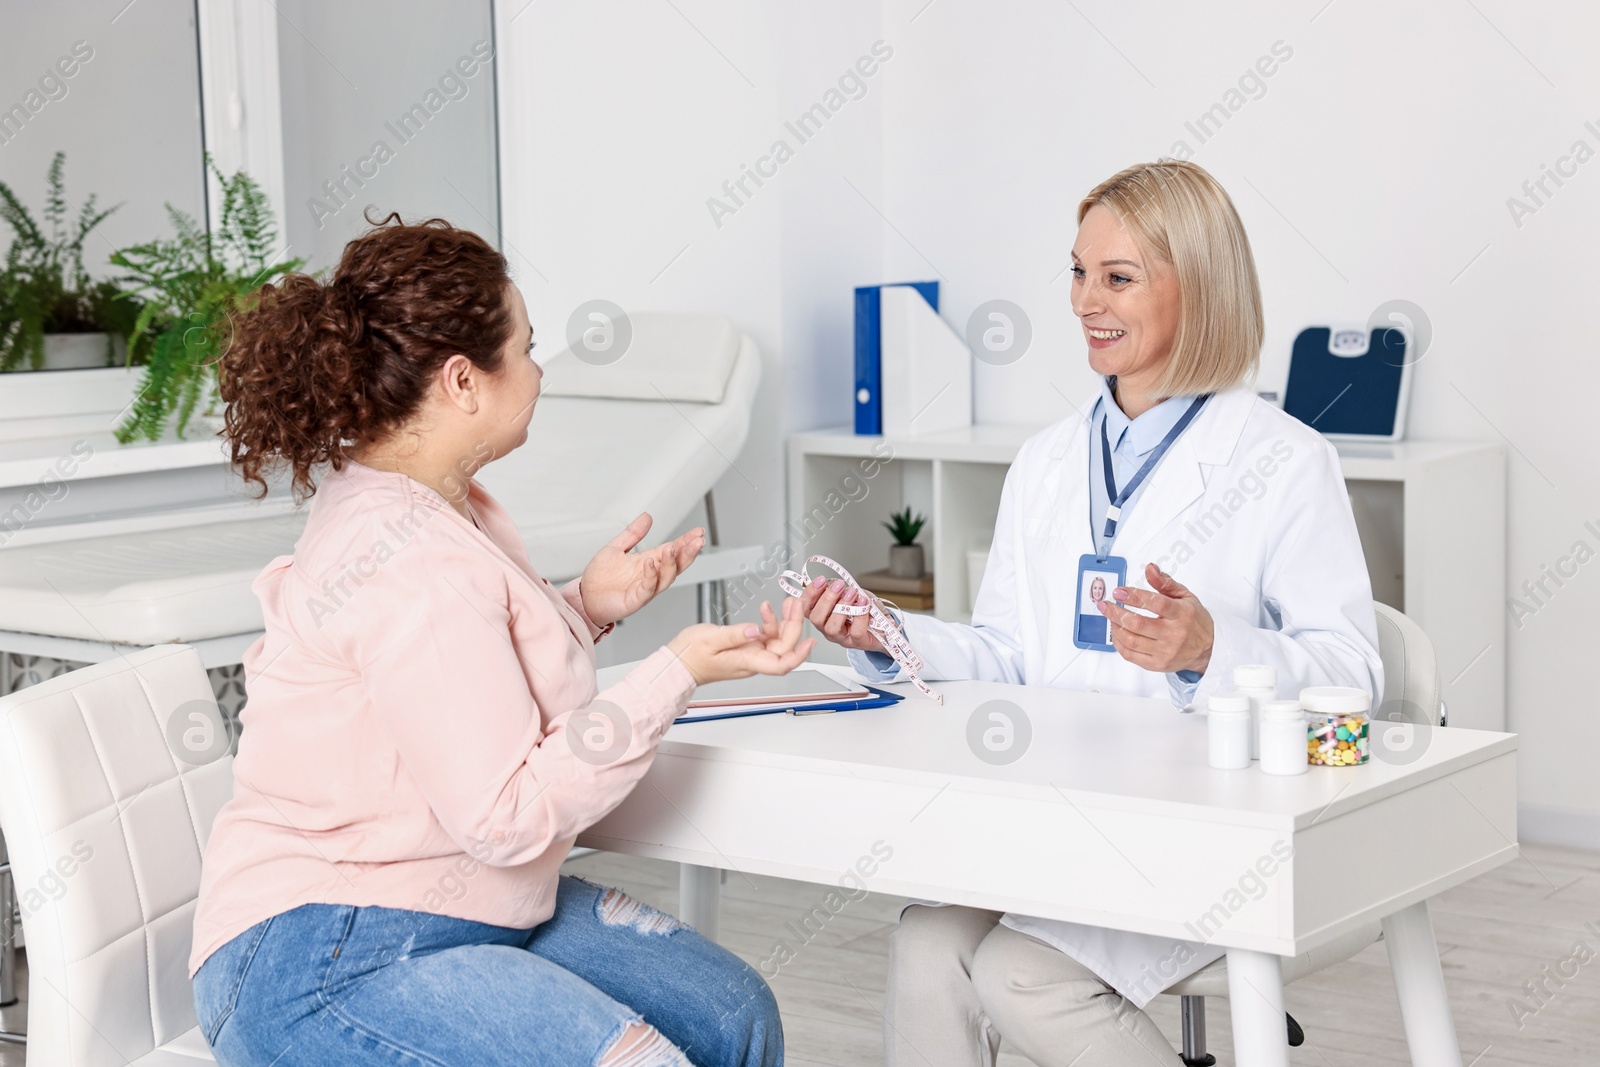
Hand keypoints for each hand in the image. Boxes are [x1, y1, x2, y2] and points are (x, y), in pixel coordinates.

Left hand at [580, 513, 703, 626]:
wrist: (584, 597)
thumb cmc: (599, 578)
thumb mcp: (616, 548)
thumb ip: (633, 533)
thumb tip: (647, 516)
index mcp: (648, 562)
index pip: (672, 550)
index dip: (686, 541)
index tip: (698, 532)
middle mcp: (650, 575)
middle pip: (676, 565)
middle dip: (688, 553)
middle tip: (697, 541)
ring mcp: (645, 589)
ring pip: (666, 577)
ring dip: (672, 563)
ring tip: (673, 548)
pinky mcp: (635, 600)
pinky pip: (647, 588)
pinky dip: (651, 576)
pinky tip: (650, 563)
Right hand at [667, 596, 816, 684]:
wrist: (677, 663)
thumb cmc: (690, 655)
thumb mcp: (709, 639)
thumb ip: (734, 634)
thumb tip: (755, 630)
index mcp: (747, 661)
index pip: (780, 664)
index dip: (798, 654)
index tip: (810, 641)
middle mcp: (752, 660)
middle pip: (783, 647)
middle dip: (794, 625)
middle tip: (796, 604)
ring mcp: (750, 654)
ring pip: (777, 640)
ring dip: (784, 621)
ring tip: (788, 602)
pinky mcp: (745, 648)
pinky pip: (765, 636)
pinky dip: (769, 622)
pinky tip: (766, 609)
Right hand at [797, 576, 886, 653]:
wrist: (886, 625)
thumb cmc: (866, 609)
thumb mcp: (850, 594)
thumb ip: (840, 590)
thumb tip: (833, 584)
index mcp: (823, 616)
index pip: (806, 608)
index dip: (810, 594)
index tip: (820, 580)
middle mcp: (828, 629)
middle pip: (816, 618)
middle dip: (826, 599)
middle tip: (839, 585)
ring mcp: (842, 638)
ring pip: (832, 627)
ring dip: (841, 607)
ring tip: (851, 593)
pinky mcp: (858, 642)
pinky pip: (855, 631)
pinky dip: (860, 614)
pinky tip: (864, 602)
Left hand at [1096, 563, 1213, 674]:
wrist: (1208, 649)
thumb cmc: (1195, 621)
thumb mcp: (1185, 596)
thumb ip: (1165, 583)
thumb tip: (1149, 569)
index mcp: (1182, 614)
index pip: (1155, 604)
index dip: (1134, 596)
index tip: (1119, 591)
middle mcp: (1173, 634)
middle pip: (1138, 624)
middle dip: (1116, 612)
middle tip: (1105, 604)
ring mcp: (1164, 651)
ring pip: (1131, 640)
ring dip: (1115, 627)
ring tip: (1110, 616)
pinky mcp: (1157, 664)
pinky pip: (1130, 655)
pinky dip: (1118, 643)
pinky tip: (1116, 633)